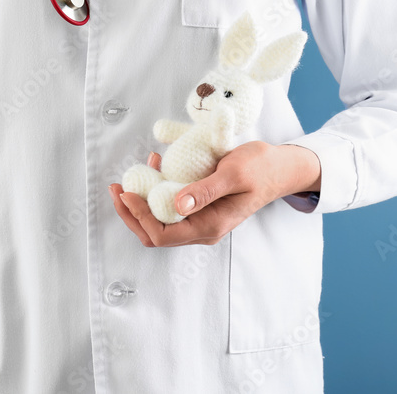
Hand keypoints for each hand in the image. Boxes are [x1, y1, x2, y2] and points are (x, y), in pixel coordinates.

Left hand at [107, 140, 320, 246]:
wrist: (280, 168)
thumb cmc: (261, 169)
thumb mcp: (233, 175)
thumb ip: (204, 191)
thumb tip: (175, 204)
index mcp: (209, 226)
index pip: (162, 234)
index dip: (139, 216)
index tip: (126, 192)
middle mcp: (202, 228)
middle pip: (155, 232)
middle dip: (131, 212)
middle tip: (116, 187)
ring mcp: (200, 218)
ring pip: (160, 219)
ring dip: (142, 199)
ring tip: (133, 173)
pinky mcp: (200, 206)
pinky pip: (171, 204)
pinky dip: (157, 187)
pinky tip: (155, 164)